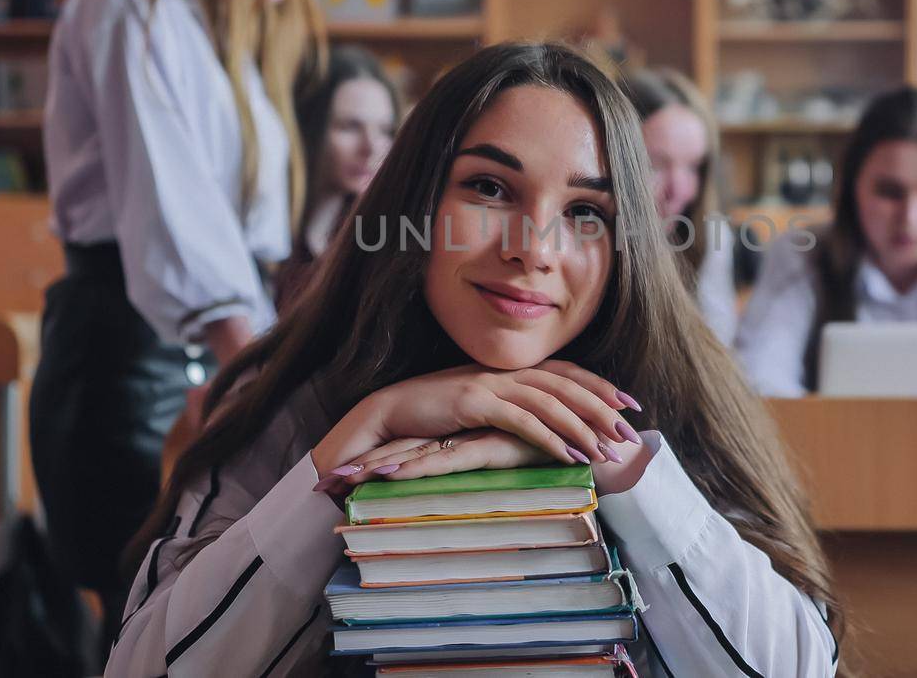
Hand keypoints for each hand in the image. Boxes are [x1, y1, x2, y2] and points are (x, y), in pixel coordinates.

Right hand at [310, 360, 642, 479]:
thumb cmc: (436, 414)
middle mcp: (505, 371)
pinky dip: (549, 438)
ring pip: (550, 402)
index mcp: (510, 369)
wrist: (390, 409)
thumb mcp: (481, 405)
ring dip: (583, 427)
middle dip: (602, 409)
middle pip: (566, 385)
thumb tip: (545, 423)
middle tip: (630, 434)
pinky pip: (522, 420)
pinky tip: (570, 456)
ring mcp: (490, 384)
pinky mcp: (474, 402)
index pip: (566, 372)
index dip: (599, 385)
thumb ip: (512, 406)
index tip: (629, 404)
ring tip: (607, 451)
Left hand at [313, 429, 551, 496]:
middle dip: (364, 464)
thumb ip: (489, 462)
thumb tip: (466, 477)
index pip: (414, 446)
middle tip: (325, 483)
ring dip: (376, 468)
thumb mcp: (512, 457)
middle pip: (403, 448)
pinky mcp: (487, 446)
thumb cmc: (554, 448)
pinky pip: (444, 461)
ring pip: (415, 454)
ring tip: (341, 481)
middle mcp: (464, 433)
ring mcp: (473, 437)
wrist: (591, 439)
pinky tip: (390, 476)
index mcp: (465, 435)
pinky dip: (416, 469)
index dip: (379, 458)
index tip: (343, 476)